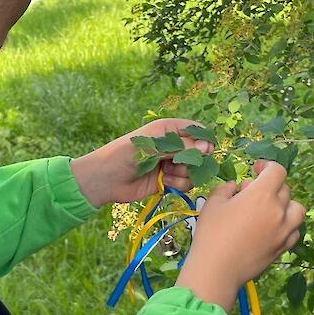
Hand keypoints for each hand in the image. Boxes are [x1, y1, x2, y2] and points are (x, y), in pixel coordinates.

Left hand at [70, 119, 213, 206]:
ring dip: (183, 174)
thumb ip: (180, 146)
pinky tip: (163, 183)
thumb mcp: (151, 146)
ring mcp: (171, 164)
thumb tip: (207, 147)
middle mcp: (172, 146)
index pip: (196, 130)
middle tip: (176, 164)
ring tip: (165, 173)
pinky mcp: (169, 181)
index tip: (204, 151)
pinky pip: (186, 183)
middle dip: (193, 160)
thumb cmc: (124, 155)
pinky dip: (178, 184)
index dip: (203, 140)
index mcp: (168, 129)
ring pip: (194, 170)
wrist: (106, 180)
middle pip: (199, 152)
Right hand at [175, 160, 305, 311]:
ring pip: (297, 209)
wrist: (218, 269)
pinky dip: (287, 225)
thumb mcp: (212, 204)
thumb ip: (225, 189)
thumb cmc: (211, 233)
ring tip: (268, 209)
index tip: (255, 168)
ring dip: (285, 204)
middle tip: (250, 193)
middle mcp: (278, 210)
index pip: (277, 171)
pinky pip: (294, 230)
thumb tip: (234, 187)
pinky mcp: (283, 247)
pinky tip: (271, 228)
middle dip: (269, 186)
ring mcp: (284, 230)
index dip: (267, 166)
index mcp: (261, 195)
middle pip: (285, 189)